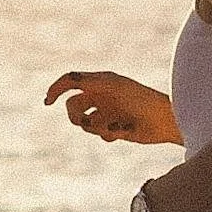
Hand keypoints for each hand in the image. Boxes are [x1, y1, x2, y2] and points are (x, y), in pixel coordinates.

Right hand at [46, 70, 172, 143]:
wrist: (164, 119)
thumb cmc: (141, 98)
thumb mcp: (114, 86)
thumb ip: (90, 81)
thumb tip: (69, 77)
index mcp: (99, 82)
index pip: (70, 82)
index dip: (56, 90)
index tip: (48, 102)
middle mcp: (101, 96)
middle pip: (73, 107)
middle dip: (75, 116)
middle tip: (83, 121)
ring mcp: (107, 113)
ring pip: (86, 124)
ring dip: (97, 127)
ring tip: (115, 125)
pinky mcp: (115, 129)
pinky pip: (101, 135)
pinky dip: (109, 134)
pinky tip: (125, 130)